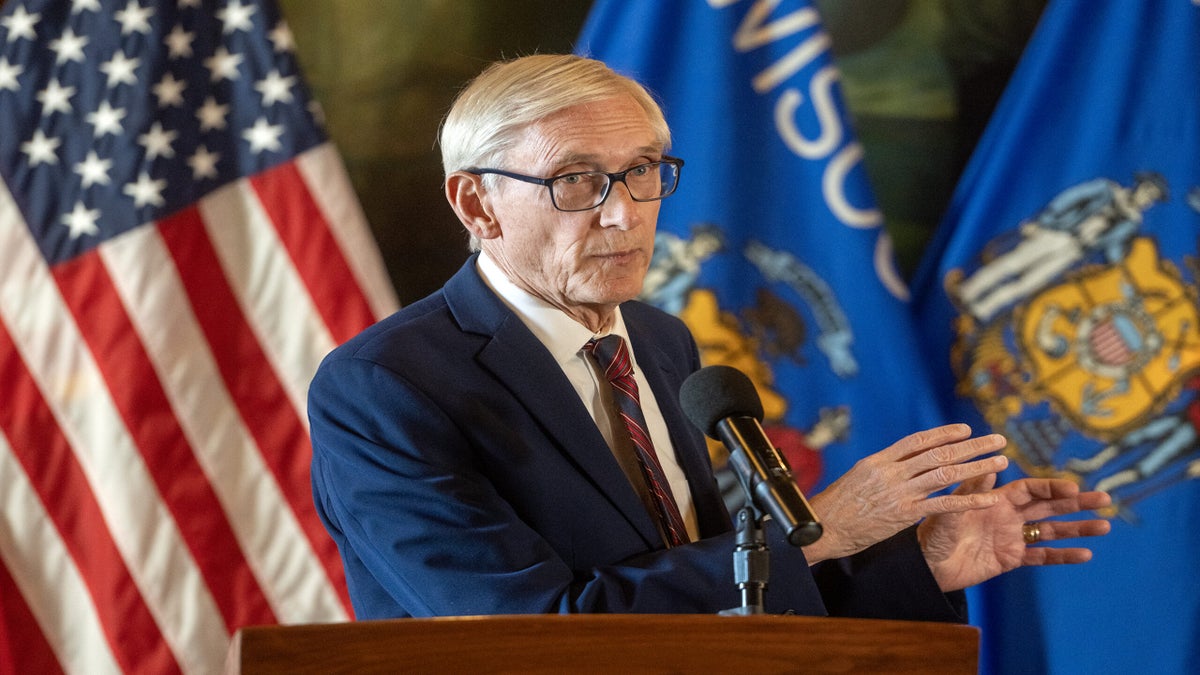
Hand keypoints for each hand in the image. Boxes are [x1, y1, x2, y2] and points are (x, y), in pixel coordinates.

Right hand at [802, 424, 1008, 563]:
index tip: (966, 429)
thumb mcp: (856, 479)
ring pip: (946, 474)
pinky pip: (944, 505)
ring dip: (978, 466)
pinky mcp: (904, 514)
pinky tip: (989, 498)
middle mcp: (891, 471)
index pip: (917, 441)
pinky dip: (970, 500)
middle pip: (939, 453)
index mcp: (878, 461)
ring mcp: (898, 492)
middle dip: (972, 445)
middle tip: (997, 439)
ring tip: (1001, 461)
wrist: (822, 528)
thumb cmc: (835, 507)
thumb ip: (881, 471)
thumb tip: (900, 464)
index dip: (944, 433)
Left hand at [917, 473, 1111, 591]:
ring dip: (1078, 528)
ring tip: (1105, 526)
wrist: (927, 565)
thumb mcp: (951, 508)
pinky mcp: (1011, 559)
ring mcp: (1012, 537)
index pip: (1031, 489)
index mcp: (995, 499)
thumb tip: (989, 466)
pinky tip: (1085, 554)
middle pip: (1049, 506)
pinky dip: (1062, 555)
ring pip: (1051, 531)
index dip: (1052, 488)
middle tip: (1105, 499)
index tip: (1073, 489)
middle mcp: (1008, 516)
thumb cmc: (933, 532)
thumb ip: (972, 490)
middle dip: (1076, 503)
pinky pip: (1042, 556)